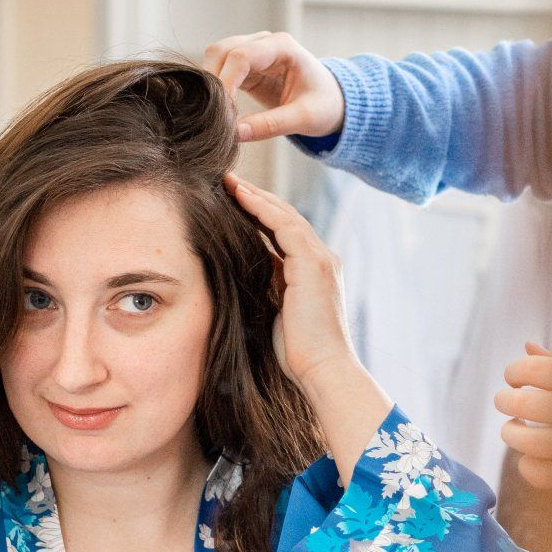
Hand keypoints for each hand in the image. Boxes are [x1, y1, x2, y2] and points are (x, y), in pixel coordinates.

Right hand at [203, 31, 344, 142]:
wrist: (332, 102)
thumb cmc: (324, 105)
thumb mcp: (304, 118)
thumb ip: (270, 125)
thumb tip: (235, 133)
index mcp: (282, 46)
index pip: (241, 56)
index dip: (226, 82)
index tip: (222, 112)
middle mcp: (264, 42)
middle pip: (221, 51)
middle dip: (213, 82)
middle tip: (215, 116)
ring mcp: (253, 51)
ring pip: (216, 59)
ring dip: (211, 84)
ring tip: (219, 115)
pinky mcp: (246, 67)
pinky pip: (221, 71)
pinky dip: (216, 89)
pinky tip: (221, 111)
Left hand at [225, 172, 354, 384]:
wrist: (322, 369)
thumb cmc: (298, 352)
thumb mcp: (277, 309)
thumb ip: (268, 284)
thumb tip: (242, 267)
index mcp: (315, 272)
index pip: (286, 233)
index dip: (261, 214)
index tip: (234, 201)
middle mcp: (323, 260)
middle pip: (287, 217)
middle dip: (258, 198)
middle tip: (229, 182)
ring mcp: (322, 260)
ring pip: (286, 216)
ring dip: (256, 197)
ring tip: (230, 182)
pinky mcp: (314, 264)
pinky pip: (285, 226)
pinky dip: (262, 209)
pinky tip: (241, 197)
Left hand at [494, 343, 551, 489]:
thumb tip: (528, 347)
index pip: (538, 369)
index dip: (517, 370)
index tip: (513, 377)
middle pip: (526, 404)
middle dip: (505, 400)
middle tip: (504, 401)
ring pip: (529, 442)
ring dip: (511, 433)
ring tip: (513, 428)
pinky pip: (540, 474)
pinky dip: (526, 466)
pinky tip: (529, 457)